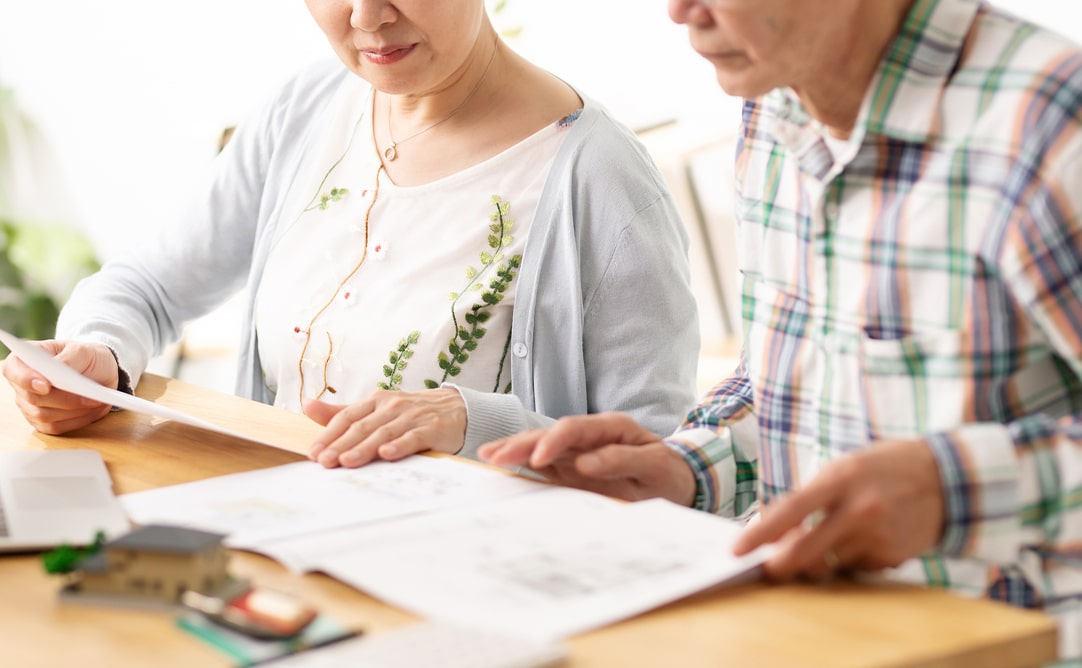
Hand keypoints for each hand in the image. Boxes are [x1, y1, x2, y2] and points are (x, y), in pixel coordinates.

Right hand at [2, 340, 119, 434]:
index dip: (25, 379)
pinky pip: (56, 427)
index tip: (46, 385)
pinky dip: (78, 420)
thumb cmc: (88, 358)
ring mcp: (30, 406)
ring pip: (45, 416)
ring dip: (75, 410)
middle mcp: (22, 385)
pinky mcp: (42, 422)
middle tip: (92, 395)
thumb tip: (57, 372)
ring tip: (98, 400)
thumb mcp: (83, 351)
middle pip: (33, 398)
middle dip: (65, 398)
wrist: (102, 373)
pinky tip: (94, 410)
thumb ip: (68, 359)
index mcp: (24, 360)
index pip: (12, 369)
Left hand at [305, 388, 466, 467]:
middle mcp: (392, 406)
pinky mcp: (431, 428)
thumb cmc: (410, 412)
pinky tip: (386, 455)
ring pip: (383, 433)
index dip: (329, 434)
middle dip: (341, 445)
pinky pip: (412, 438)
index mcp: (375, 401)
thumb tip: (307, 406)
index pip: (347, 417)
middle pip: (362, 426)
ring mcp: (412, 417)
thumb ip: (342, 412)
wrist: (456, 409)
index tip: (314, 452)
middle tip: (325, 462)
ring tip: (347, 462)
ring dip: (364, 448)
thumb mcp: (376, 409)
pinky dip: (399, 446)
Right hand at [478, 412, 695, 505]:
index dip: (553, 442)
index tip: (538, 460)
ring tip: (487, 456)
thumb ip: (622, 461)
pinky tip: (500, 466)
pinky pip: (544, 465)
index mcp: (611, 427)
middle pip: (550, 433)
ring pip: (540, 446)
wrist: (678, 481)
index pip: (574, 429)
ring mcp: (578, 451)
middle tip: (494, 457)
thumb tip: (586, 463)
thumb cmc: (668, 473)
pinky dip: (522, 465)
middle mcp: (589, 435)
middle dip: (521, 444)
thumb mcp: (654, 466)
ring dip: (514, 450)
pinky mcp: (572, 468)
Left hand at [732, 438, 944, 579]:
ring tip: (831, 536)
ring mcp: (877, 536)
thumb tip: (777, 534)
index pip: (790, 510)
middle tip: (767, 568)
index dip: (759, 534)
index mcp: (840, 479)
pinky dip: (849, 560)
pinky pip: (855, 568)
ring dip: (818, 560)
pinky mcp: (892, 557)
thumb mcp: (843, 469)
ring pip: (828, 565)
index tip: (736, 550)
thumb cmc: (882, 469)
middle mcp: (859, 509)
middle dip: (779, 566)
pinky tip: (865, 538)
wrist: (946, 478)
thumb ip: (812, 498)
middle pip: (805, 552)